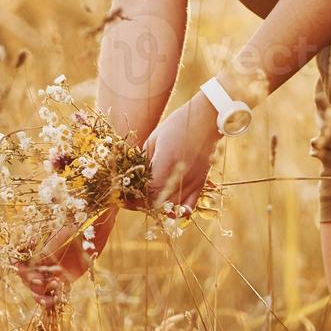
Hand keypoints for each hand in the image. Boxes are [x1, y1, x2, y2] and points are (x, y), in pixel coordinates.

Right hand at [12, 208, 115, 308]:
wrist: (94, 227)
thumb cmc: (74, 222)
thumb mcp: (57, 230)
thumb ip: (41, 243)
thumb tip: (25, 245)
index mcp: (35, 248)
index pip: (18, 260)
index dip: (17, 266)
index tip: (20, 268)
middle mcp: (40, 261)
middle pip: (26, 277)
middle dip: (30, 280)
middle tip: (40, 281)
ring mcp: (51, 272)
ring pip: (36, 289)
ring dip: (39, 292)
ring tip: (50, 287)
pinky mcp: (63, 280)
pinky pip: (51, 295)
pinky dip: (49, 299)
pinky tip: (53, 299)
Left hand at [141, 92, 222, 211]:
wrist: (206, 119)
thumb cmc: (178, 124)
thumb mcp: (154, 138)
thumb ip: (144, 160)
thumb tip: (133, 176)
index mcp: (166, 163)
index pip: (147, 192)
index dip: (134, 198)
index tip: (124, 198)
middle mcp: (180, 176)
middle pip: (158, 203)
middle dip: (142, 204)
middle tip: (132, 200)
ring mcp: (192, 182)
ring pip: (172, 208)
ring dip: (157, 208)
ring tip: (147, 202)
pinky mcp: (201, 183)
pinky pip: (189, 207)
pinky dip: (177, 211)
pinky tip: (168, 207)